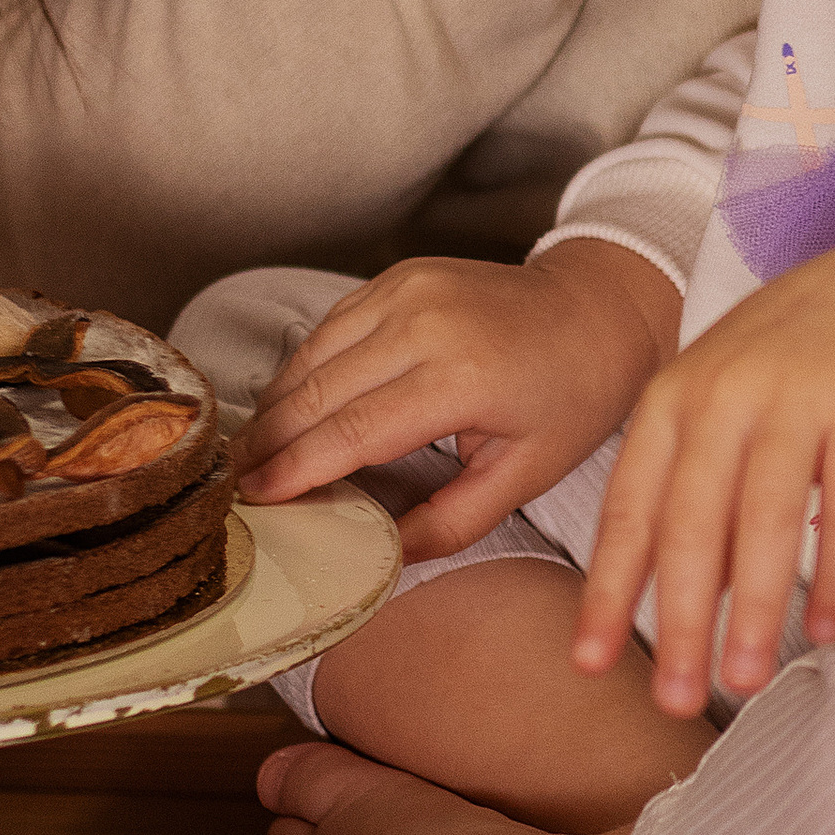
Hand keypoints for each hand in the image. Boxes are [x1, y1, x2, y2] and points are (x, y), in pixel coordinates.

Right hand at [236, 239, 678, 561]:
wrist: (601, 310)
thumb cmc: (574, 397)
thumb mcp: (526, 475)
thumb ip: (452, 522)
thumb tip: (383, 557)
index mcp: (461, 375)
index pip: (353, 429)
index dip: (296, 468)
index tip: (254, 500)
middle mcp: (426, 321)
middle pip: (318, 390)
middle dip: (268, 441)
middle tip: (233, 486)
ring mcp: (409, 289)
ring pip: (313, 354)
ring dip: (276, 405)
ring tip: (251, 454)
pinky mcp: (401, 276)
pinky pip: (332, 326)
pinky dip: (304, 369)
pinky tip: (289, 408)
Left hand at [573, 242, 834, 713]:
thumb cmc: (781, 368)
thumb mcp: (711, 411)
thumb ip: (683, 496)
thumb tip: (668, 611)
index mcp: (671, 402)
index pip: (630, 509)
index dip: (607, 591)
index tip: (589, 663)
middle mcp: (724, 396)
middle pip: (692, 522)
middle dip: (679, 619)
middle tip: (675, 699)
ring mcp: (797, 397)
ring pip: (767, 517)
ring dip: (753, 607)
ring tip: (743, 679)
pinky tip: (829, 625)